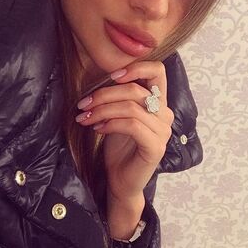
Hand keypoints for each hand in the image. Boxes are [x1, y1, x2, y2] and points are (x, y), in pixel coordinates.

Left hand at [75, 61, 173, 203]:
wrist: (120, 180)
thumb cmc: (118, 146)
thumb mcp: (116, 115)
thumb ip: (117, 97)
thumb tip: (98, 78)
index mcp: (158, 102)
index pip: (158, 71)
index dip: (136, 67)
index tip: (111, 76)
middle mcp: (165, 114)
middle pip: (135, 90)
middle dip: (103, 95)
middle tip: (83, 105)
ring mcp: (163, 131)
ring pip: (131, 107)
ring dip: (103, 110)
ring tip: (86, 118)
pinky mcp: (156, 147)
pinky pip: (132, 125)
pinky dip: (111, 124)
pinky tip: (98, 129)